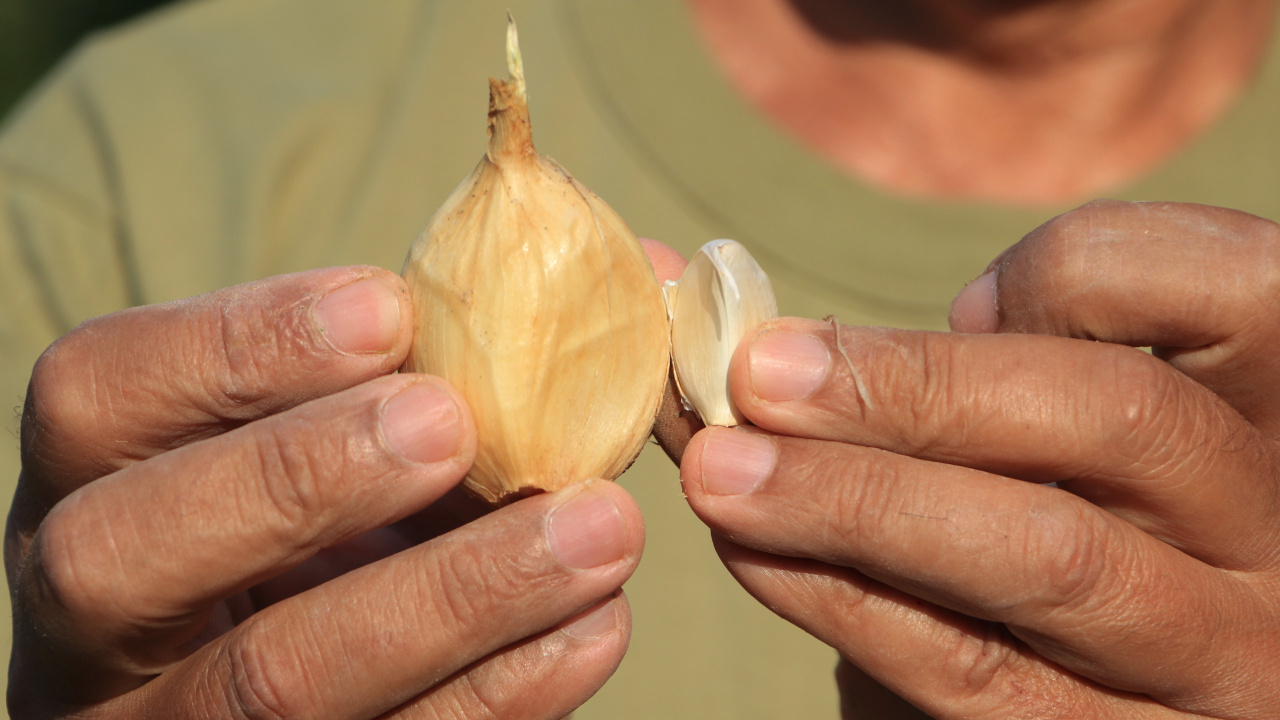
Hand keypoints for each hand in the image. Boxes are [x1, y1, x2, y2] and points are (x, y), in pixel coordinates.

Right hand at [7, 266, 642, 718]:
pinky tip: (595, 622)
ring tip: (598, 528)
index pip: (95, 398)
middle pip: (123, 556)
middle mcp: (89, 622)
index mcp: (85, 488)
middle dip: (299, 477)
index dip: (235, 346)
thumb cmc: (321, 506)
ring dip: (455, 595)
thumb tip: (526, 309)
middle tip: (453, 424)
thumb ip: (376, 378)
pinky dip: (504, 689)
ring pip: (275, 681)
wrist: (313, 654)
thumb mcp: (312, 431)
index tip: (390, 307)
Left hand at [676, 201, 1279, 717]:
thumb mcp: (1014, 434)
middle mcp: (1275, 533)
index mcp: (1268, 414)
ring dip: (853, 498)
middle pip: (1120, 416)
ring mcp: (1216, 657)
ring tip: (720, 468)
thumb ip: (926, 360)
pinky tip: (756, 552)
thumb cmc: (1018, 522)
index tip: (957, 299)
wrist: (1049, 694)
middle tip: (758, 375)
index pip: (1236, 283)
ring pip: (1046, 555)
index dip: (1083, 270)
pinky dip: (845, 600)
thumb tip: (719, 302)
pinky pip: (975, 674)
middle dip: (914, 386)